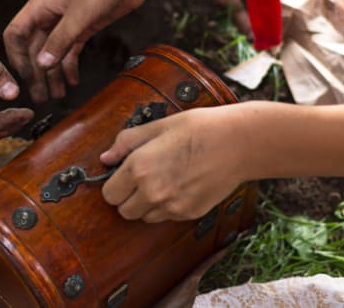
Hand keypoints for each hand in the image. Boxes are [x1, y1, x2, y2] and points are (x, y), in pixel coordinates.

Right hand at [3, 0, 146, 102]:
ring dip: (53, 74)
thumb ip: (60, 40)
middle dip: (37, 73)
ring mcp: (65, 23)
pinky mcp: (82, 28)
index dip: (17, 57)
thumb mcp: (79, 14)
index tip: (27, 77)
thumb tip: (41, 64)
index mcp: (39, 6)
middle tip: (41, 97)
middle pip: (34, 48)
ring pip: (52, 53)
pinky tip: (73, 81)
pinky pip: (69, 52)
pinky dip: (69, 67)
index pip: (15, 34)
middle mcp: (48, 15)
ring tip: (57, 95)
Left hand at [100, 106, 249, 222]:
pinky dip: (167, 207)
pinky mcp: (188, 214)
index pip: (109, 194)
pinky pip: (166, 217)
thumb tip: (105, 158)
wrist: (238, 143)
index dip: (114, 183)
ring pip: (144, 217)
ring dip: (146, 205)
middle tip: (141, 179)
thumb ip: (126, 143)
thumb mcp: (159, 126)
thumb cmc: (200, 128)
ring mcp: (171, 206)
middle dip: (127, 197)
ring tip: (163, 181)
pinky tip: (180, 185)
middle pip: (123, 211)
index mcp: (139, 167)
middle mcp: (152, 192)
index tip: (123, 175)